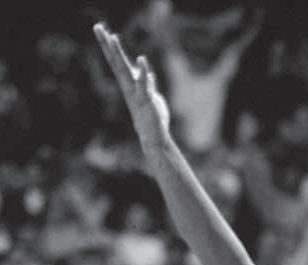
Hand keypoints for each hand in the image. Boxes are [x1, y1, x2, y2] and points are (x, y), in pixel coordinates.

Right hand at [94, 23, 171, 156]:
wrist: (153, 137)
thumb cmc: (151, 117)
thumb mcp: (150, 96)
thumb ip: (147, 84)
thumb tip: (147, 74)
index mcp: (129, 83)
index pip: (117, 61)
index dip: (110, 46)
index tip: (102, 29)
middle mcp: (128, 86)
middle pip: (116, 61)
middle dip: (107, 44)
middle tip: (97, 27)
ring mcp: (136, 92)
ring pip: (124, 70)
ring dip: (118, 54)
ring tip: (112, 37)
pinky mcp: (146, 100)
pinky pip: (143, 84)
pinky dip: (142, 72)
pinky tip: (141, 60)